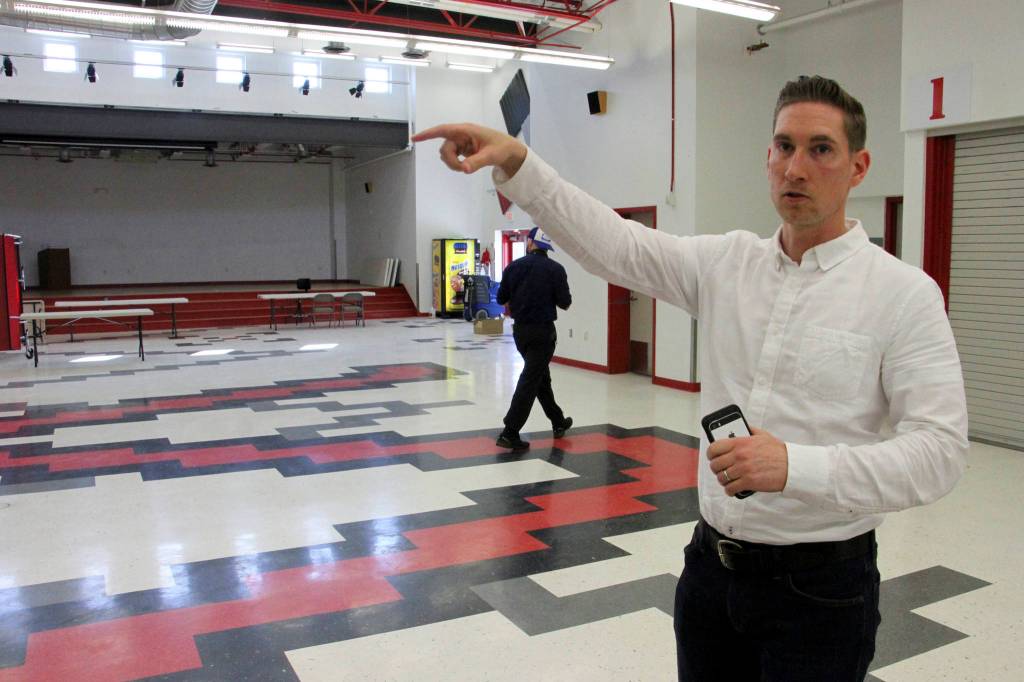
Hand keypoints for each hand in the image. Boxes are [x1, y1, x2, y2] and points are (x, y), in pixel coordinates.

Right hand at [411, 123, 527, 176]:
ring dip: (453, 164)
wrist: (509, 151)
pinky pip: (452, 158)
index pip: (443, 130)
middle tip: (463, 169)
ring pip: (447, 154)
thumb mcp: (491, 155)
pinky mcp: (463, 150)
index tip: (415, 138)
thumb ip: (477, 162)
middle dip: (450, 160)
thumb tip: (464, 169)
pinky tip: (467, 166)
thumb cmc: (502, 148)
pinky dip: (457, 165)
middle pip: (445, 148)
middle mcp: (461, 135)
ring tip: (467, 167)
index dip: (428, 134)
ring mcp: (461, 142)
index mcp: (466, 130)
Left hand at [707, 427, 788, 495]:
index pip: (714, 448)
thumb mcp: (762, 435)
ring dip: (723, 480)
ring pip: (721, 478)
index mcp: (740, 443)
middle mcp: (739, 455)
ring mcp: (743, 469)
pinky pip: (730, 488)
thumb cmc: (778, 451)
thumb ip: (749, 430)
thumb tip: (739, 427)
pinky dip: (729, 490)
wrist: (792, 466)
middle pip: (715, 464)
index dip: (711, 454)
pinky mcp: (749, 482)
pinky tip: (732, 489)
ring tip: (727, 480)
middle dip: (716, 468)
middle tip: (720, 470)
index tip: (712, 457)